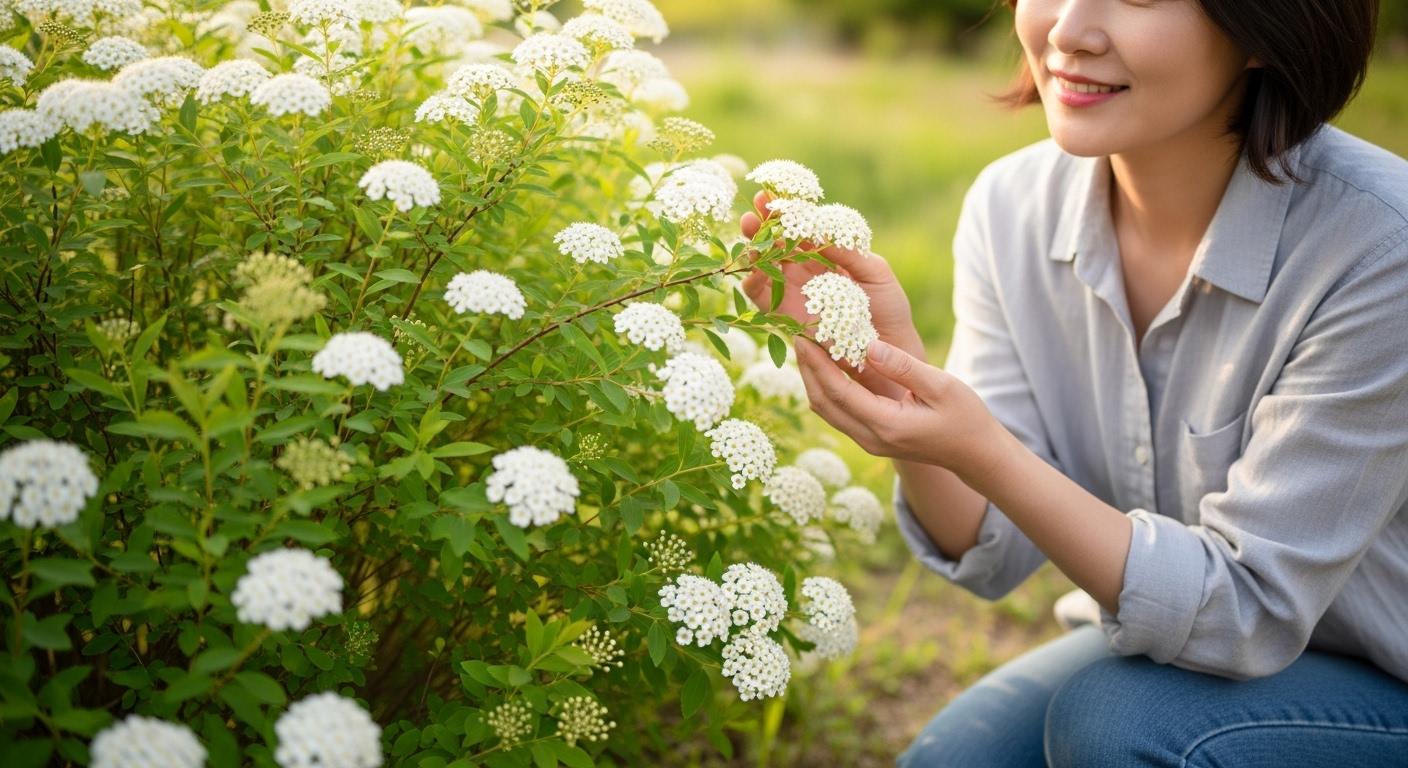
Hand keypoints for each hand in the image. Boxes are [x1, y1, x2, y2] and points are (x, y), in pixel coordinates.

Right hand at [738, 192, 925, 397]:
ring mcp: (793, 292)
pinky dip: (752, 282)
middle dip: (764, 222)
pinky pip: (761, 297)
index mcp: (827, 255)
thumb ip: (850, 252)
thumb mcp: (876, 274)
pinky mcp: (784, 316)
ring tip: (750, 232)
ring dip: (753, 247)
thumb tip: (822, 230)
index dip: (789, 210)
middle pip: (777, 241)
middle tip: (756, 205)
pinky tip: (752, 269)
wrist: (887, 354)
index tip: (778, 193)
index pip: (803, 227)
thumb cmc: (888, 311)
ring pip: (764, 265)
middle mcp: (806, 271)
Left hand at [792, 335, 1001, 479]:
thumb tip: (868, 345)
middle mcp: (871, 438)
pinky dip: (827, 388)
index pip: (838, 393)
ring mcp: (869, 442)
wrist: (975, 454)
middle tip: (796, 336)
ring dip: (813, 379)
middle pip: (823, 404)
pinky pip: (839, 412)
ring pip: (827, 411)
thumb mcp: (941, 386)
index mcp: (887, 425)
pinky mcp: (871, 438)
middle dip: (806, 369)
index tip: (802, 336)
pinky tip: (826, 365)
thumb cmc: (965, 417)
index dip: (816, 364)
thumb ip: (903, 366)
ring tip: (806, 346)